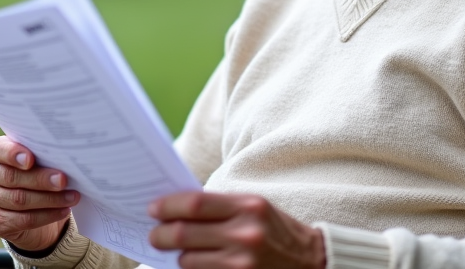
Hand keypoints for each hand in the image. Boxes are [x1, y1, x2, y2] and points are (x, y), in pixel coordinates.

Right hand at [0, 136, 79, 251]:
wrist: (36, 208)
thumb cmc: (41, 173)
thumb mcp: (42, 160)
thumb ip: (45, 156)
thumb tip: (67, 157)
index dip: (13, 154)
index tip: (30, 159)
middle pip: (13, 177)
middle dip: (41, 179)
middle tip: (63, 180)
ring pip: (20, 200)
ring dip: (50, 199)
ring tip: (72, 197)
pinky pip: (24, 219)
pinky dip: (47, 215)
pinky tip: (64, 210)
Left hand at [148, 192, 325, 268]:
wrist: (311, 261)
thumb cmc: (275, 229)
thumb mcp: (254, 207)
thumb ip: (220, 205)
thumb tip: (176, 207)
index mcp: (248, 207)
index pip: (195, 203)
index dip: (168, 206)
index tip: (153, 208)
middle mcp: (245, 234)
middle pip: (184, 234)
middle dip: (160, 235)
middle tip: (154, 234)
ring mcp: (242, 263)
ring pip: (188, 260)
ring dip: (178, 256)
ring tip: (181, 251)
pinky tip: (195, 263)